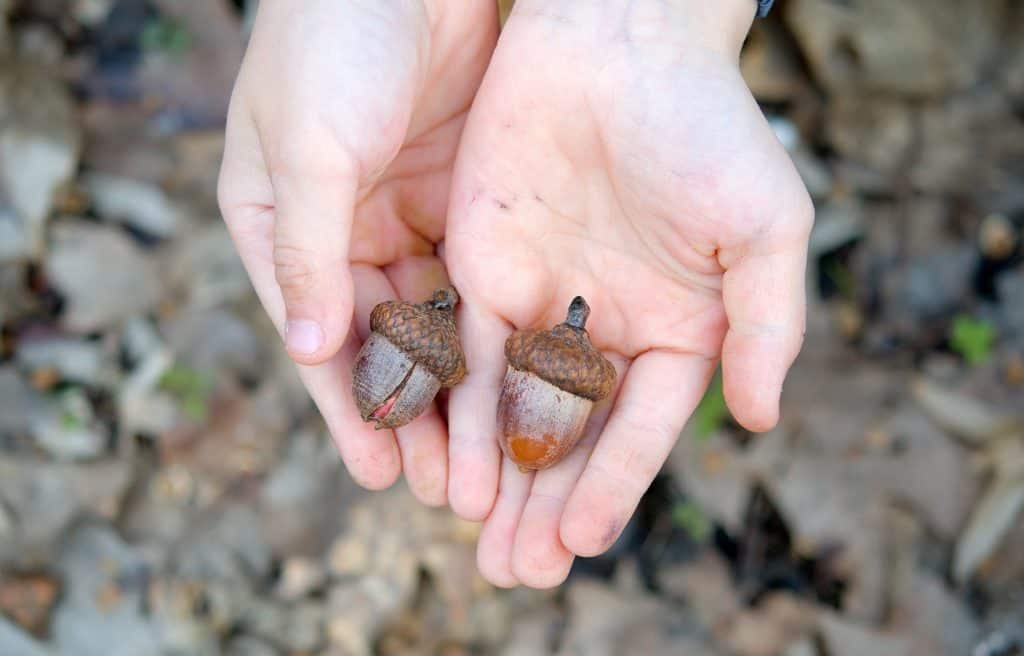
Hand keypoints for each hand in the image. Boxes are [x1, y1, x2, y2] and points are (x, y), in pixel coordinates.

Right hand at [218, 0, 496, 502]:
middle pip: (380, 341)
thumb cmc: (335, 40)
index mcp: (279, 223)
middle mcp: (340, 228)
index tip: (378, 474)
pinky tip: (514, 380)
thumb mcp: (309, 146)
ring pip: (432, 321)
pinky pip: (475, 277)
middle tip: (445, 485)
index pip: (317, 335)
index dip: (349, 407)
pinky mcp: (460, 197)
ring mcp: (403, 213)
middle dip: (412, 413)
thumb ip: (309, 250)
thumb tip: (317, 353)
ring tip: (485, 453)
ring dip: (457, 386)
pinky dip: (490, 328)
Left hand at [445, 0, 812, 586]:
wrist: (617, 38)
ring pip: (513, 410)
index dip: (616, 484)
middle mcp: (604, 326)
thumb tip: (764, 421)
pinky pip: (462, 354)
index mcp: (676, 327)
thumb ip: (768, 326)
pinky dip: (454, 412)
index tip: (584, 543)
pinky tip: (446, 469)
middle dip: (546, 504)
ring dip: (496, 481)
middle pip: (572, 435)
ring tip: (482, 548)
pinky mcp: (480, 270)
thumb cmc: (705, 126)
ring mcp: (540, 301)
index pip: (642, 425)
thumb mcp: (765, 229)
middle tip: (517, 577)